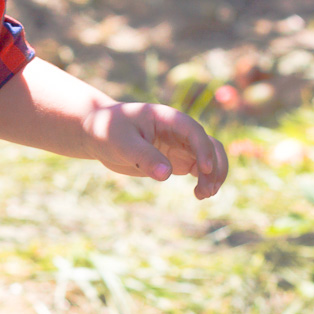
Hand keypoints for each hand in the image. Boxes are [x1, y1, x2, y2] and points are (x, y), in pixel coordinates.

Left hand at [83, 102, 227, 198]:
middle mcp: (179, 131)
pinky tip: (200, 194)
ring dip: (214, 175)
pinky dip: (205, 180)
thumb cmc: (108, 130)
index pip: (194, 131)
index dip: (203, 149)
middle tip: (205, 191)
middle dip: (214, 167)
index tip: (204, 170)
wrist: (99, 133)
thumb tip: (166, 174)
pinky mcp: (176, 159)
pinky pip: (199, 168)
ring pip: (210, 157)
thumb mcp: (122, 142)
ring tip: (203, 195)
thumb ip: (144, 156)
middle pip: (209, 145)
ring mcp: (180, 145)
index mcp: (168, 118)